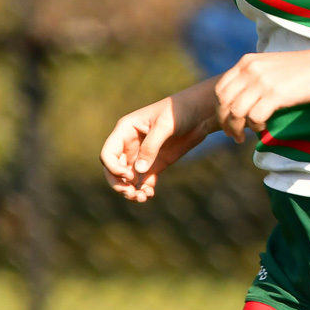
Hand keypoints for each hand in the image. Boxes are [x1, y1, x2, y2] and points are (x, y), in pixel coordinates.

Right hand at [100, 80, 215, 202]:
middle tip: (131, 194)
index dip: (113, 168)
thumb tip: (138, 171)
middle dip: (118, 184)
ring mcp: (143, 155)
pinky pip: (144, 181)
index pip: (108, 154)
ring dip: (130, 191)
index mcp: (125, 130)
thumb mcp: (165, 125)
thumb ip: (151, 147)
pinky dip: (144, 190)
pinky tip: (150, 194)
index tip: (128, 175)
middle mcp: (130, 144)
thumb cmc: (179, 111)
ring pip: (128, 178)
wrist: (201, 112)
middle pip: (113, 169)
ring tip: (142, 198)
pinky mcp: (156, 163)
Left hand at [214, 50, 309, 140]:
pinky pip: (254, 117)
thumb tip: (242, 100)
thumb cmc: (301, 69)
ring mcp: (261, 82)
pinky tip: (261, 129)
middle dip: (225, 121)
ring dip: (236, 128)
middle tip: (231, 133)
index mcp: (247, 62)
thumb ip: (253, 77)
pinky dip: (255, 126)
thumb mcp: (270, 66)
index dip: (221, 108)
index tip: (227, 120)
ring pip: (236, 111)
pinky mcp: (274, 95)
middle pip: (225, 101)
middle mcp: (250, 70)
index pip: (221, 88)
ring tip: (242, 137)